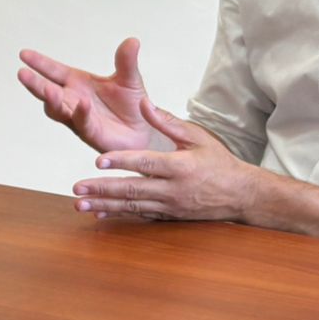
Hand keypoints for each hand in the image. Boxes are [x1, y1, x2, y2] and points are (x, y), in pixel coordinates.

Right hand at [17, 38, 154, 152]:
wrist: (144, 131)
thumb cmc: (131, 105)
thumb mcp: (129, 79)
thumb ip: (126, 61)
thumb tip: (132, 40)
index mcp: (76, 82)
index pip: (53, 71)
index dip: (39, 63)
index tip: (23, 54)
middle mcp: (72, 99)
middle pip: (47, 91)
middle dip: (34, 83)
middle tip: (22, 73)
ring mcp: (78, 117)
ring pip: (57, 109)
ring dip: (51, 101)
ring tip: (48, 90)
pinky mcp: (91, 133)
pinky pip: (82, 123)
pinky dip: (81, 113)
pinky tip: (83, 103)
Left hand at [72, 100, 258, 222]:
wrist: (242, 196)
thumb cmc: (219, 162)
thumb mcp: (198, 137)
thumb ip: (168, 122)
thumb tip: (143, 103)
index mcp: (180, 166)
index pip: (146, 164)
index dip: (121, 162)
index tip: (98, 161)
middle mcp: (173, 189)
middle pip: (133, 189)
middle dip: (102, 189)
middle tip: (77, 188)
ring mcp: (170, 206)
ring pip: (132, 206)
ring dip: (104, 205)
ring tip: (80, 204)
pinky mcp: (169, 216)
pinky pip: (139, 216)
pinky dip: (118, 216)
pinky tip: (98, 214)